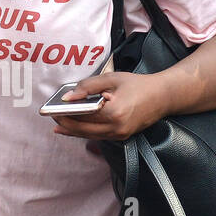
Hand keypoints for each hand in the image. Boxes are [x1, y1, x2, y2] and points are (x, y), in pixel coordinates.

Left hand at [50, 71, 168, 140]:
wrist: (163, 96)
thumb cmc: (137, 85)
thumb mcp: (111, 79)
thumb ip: (87, 87)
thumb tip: (68, 97)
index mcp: (115, 112)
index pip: (83, 116)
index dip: (65, 114)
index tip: (51, 109)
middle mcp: (118, 127)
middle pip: (84, 130)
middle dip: (65, 124)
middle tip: (52, 117)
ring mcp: (121, 134)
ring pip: (91, 135)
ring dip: (74, 130)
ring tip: (59, 124)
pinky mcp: (123, 136)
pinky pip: (99, 136)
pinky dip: (86, 131)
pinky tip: (76, 126)